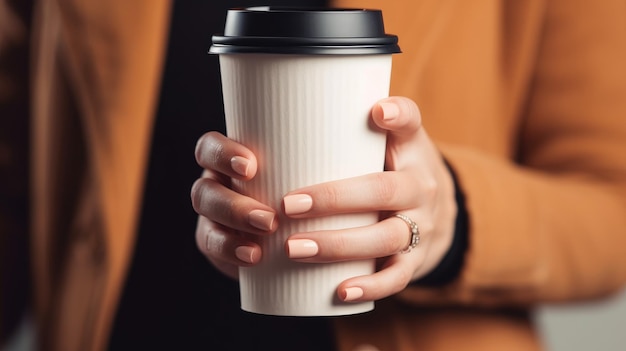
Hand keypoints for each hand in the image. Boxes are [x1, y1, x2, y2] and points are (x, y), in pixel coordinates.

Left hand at [191, 96, 457, 300]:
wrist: (435, 215)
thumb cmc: (388, 171)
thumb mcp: (382, 143)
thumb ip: (345, 127)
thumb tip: (276, 111)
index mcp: (411, 150)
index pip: (411, 122)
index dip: (398, 115)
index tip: (375, 112)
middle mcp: (421, 186)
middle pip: (385, 190)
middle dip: (334, 198)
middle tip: (286, 205)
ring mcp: (420, 226)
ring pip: (386, 237)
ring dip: (338, 245)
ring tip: (292, 248)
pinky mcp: (414, 261)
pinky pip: (396, 277)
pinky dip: (370, 286)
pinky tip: (339, 291)